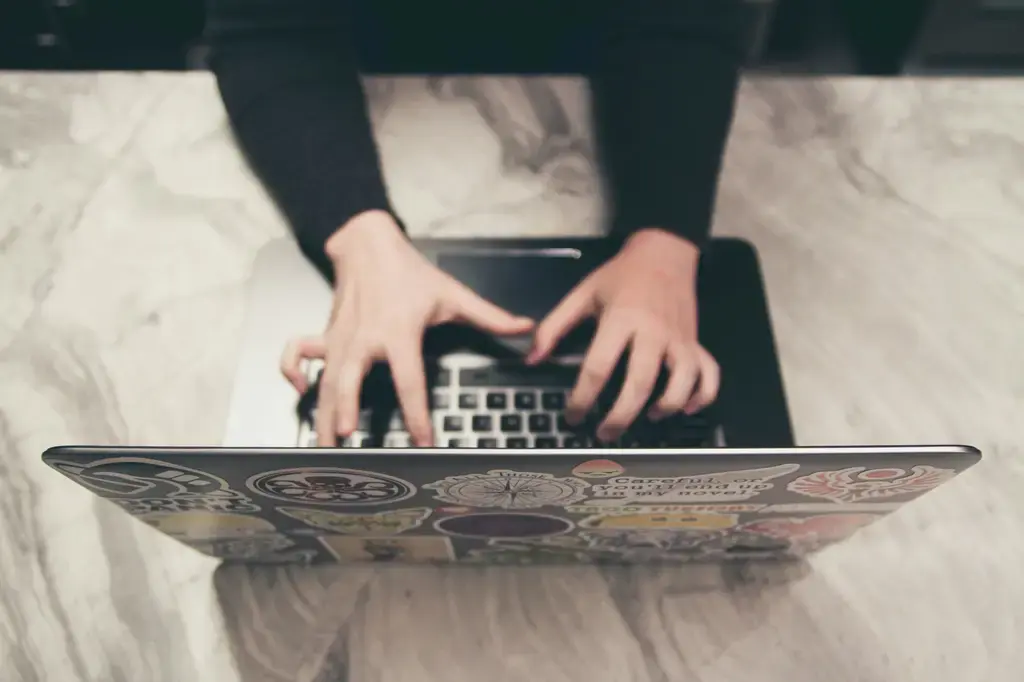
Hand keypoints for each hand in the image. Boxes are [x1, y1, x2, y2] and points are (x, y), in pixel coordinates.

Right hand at [280, 211, 533, 446]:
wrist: (368, 243)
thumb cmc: (410, 273)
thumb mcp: (452, 293)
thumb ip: (490, 316)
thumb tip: (526, 328)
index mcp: (398, 333)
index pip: (409, 381)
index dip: (417, 414)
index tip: (422, 440)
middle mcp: (365, 339)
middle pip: (350, 381)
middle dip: (344, 410)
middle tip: (344, 441)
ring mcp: (340, 338)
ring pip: (324, 378)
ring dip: (320, 410)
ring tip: (320, 442)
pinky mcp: (325, 334)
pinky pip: (298, 354)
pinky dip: (292, 370)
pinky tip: (299, 391)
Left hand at [527, 229, 719, 440]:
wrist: (664, 252)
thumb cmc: (619, 276)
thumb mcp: (582, 295)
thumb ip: (554, 327)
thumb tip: (532, 359)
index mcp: (622, 319)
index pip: (599, 368)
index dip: (582, 398)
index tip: (572, 416)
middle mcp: (654, 332)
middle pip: (640, 384)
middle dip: (620, 416)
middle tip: (605, 434)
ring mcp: (680, 339)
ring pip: (680, 383)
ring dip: (665, 407)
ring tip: (647, 419)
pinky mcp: (697, 342)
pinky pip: (709, 374)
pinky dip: (702, 395)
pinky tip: (685, 408)